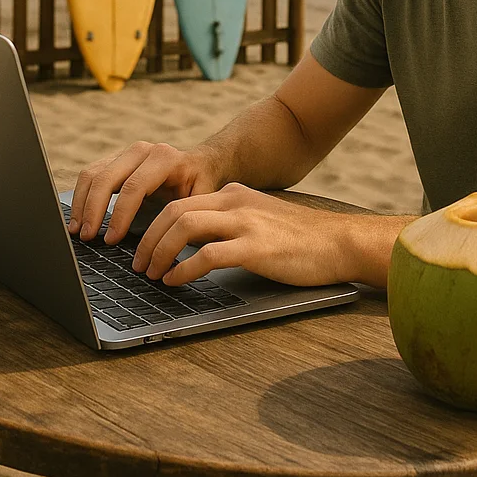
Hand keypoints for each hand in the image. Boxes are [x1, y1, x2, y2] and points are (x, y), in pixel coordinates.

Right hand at [68, 141, 220, 242]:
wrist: (200, 164)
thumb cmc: (201, 187)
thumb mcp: (201, 200)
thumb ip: (183, 216)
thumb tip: (165, 245)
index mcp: (165, 158)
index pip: (134, 186)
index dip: (119, 215)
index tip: (111, 240)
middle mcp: (142, 150)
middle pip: (107, 177)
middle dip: (93, 210)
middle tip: (87, 237)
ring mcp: (126, 153)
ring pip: (92, 174)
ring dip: (81, 204)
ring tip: (77, 231)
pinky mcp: (115, 159)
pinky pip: (90, 175)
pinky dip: (81, 197)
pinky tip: (78, 219)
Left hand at [131, 182, 354, 287]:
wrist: (339, 242)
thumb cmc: (300, 240)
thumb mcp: (258, 220)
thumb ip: (229, 225)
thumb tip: (193, 246)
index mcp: (233, 195)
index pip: (180, 203)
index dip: (153, 226)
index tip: (142, 249)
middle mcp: (235, 202)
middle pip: (174, 211)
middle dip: (148, 238)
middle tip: (138, 264)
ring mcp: (245, 223)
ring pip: (184, 226)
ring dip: (159, 251)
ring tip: (151, 274)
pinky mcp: (255, 247)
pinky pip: (208, 254)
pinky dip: (184, 268)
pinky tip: (176, 281)